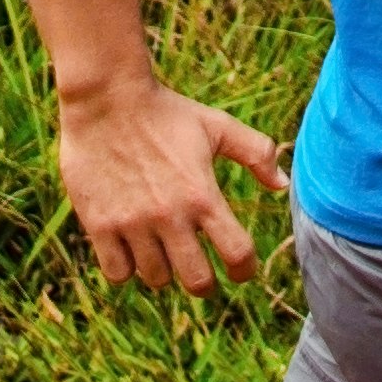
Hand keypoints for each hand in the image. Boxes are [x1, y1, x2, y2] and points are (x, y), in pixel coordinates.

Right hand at [53, 81, 287, 291]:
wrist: (105, 99)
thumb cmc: (166, 112)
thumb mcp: (217, 126)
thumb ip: (256, 153)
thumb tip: (283, 185)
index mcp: (203, 195)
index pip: (238, 254)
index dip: (244, 269)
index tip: (240, 269)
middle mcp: (170, 215)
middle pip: (197, 282)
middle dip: (204, 283)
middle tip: (199, 273)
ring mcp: (133, 223)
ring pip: (156, 279)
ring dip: (163, 271)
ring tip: (160, 252)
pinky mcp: (99, 224)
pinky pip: (117, 273)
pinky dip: (126, 270)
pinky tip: (130, 251)